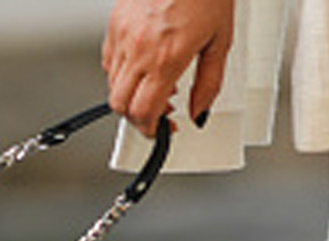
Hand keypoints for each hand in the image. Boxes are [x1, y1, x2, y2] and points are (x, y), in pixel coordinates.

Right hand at [102, 0, 234, 137]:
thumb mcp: (220, 42)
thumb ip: (209, 84)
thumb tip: (199, 112)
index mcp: (166, 58)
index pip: (143, 112)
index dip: (151, 130)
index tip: (161, 130)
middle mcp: (139, 48)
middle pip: (121, 105)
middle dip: (138, 117)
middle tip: (159, 114)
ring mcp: (122, 34)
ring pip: (113, 84)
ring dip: (132, 94)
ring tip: (156, 85)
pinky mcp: (115, 21)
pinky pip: (109, 59)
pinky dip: (122, 72)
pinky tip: (143, 65)